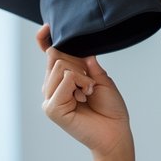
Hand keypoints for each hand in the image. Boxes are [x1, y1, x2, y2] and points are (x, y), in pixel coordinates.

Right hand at [37, 24, 129, 156]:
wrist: (115, 132)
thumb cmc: (110, 110)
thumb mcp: (102, 80)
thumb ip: (88, 64)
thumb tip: (82, 50)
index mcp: (63, 79)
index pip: (49, 57)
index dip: (45, 41)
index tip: (47, 27)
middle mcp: (53, 87)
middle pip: (55, 56)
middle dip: (79, 64)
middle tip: (90, 84)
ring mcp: (50, 98)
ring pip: (60, 66)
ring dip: (82, 76)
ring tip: (89, 93)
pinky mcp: (52, 108)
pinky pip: (64, 80)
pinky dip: (79, 84)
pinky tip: (84, 97)